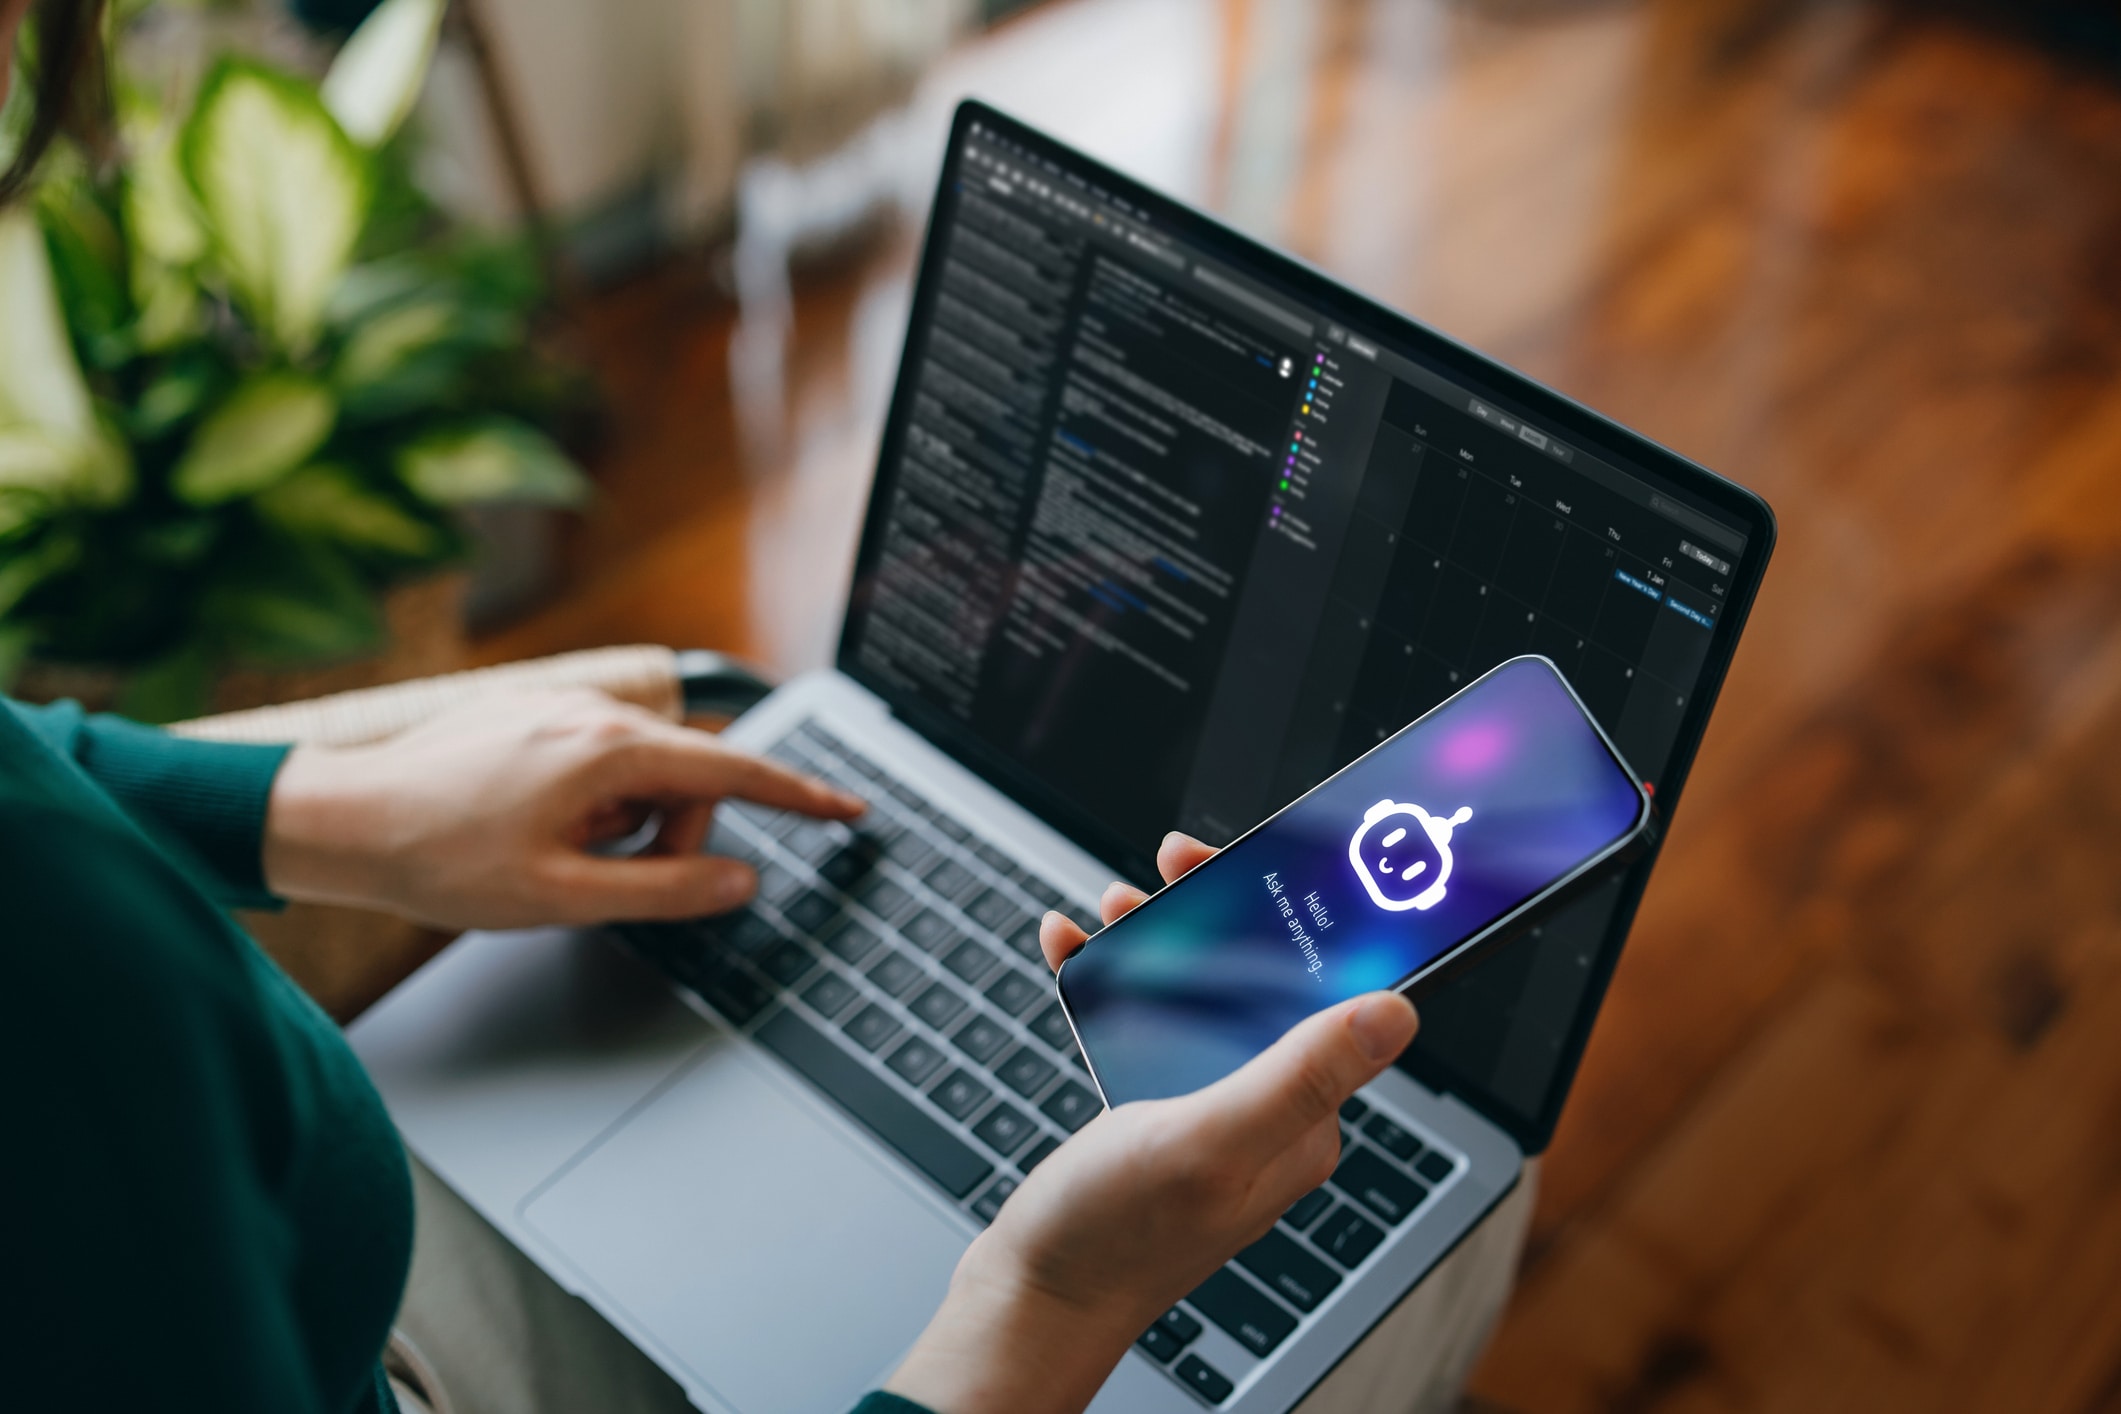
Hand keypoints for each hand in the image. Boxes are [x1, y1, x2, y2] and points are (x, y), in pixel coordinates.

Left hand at [261, 688, 862, 928]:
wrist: (339, 818)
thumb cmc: (439, 859)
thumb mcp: (564, 897)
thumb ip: (666, 890)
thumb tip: (739, 882)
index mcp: (610, 751)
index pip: (735, 774)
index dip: (800, 797)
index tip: (850, 809)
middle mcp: (593, 713)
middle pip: (687, 782)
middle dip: (669, 837)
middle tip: (604, 880)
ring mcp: (560, 708)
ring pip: (641, 777)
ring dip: (621, 825)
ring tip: (550, 854)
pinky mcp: (533, 715)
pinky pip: (599, 763)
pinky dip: (590, 805)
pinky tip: (529, 830)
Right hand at [887, 833, 1418, 1413]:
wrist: (1034, 1292)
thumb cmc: (1120, 1236)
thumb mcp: (1215, 1141)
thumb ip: (1301, 1075)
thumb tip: (1397, 1010)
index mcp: (1304, 1117)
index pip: (1324, 992)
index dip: (1298, 917)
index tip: (1261, 861)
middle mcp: (1268, 1106)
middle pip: (1256, 976)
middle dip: (1212, 912)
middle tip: (1170, 865)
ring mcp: (1211, 1104)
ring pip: (1196, 988)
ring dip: (1154, 936)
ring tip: (1113, 906)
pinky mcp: (1157, 1105)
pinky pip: (1144, 1018)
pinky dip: (1108, 976)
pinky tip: (1072, 949)